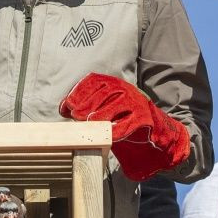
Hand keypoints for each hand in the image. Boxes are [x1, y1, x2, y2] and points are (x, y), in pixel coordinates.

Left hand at [59, 73, 189, 181]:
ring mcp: (136, 102)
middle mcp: (125, 89)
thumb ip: (87, 107)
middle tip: (75, 116)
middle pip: (104, 92)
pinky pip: (131, 122)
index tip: (66, 107)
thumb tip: (63, 108)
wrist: (154, 129)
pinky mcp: (145, 118)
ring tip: (90, 123)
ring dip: (101, 114)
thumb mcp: (104, 108)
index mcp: (113, 83)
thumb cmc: (122, 118)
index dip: (77, 93)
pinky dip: (119, 129)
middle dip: (87, 104)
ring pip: (117, 105)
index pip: (93, 81)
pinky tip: (109, 136)